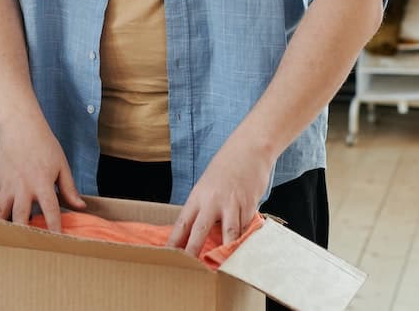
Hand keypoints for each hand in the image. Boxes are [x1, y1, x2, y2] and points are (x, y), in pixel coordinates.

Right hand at [0, 115, 86, 231]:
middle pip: (21, 218)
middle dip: (25, 235)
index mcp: (42, 184)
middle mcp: (23, 187)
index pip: (50, 212)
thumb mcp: (61, 166)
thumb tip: (80, 207)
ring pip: (2, 213)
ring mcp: (8, 185)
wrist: (20, 127)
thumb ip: (69, 188)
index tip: (58, 242)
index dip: (55, 230)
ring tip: (9, 239)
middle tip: (29, 247)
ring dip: (6, 227)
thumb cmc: (43, 144)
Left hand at [167, 138, 273, 257]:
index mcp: (198, 196)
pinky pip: (245, 228)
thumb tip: (201, 231)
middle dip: (194, 251)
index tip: (169, 255)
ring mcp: (232, 204)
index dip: (175, 240)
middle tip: (191, 268)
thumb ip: (205, 207)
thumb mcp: (208, 185)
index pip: (183, 222)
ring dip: (226, 251)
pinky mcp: (249, 206)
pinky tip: (245, 246)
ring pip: (228, 234)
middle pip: (200, 231)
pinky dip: (244, 238)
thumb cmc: (226, 167)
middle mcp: (213, 201)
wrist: (249, 150)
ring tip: (223, 267)